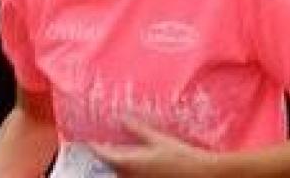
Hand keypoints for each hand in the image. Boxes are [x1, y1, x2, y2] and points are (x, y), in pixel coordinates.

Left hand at [90, 118, 212, 177]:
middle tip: (107, 141)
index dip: (94, 145)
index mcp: (129, 162)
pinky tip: (140, 160)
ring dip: (119, 162)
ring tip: (124, 150)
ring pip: (120, 172)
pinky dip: (130, 168)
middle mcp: (129, 175)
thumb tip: (123, 118)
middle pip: (110, 165)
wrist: (200, 174)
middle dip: (108, 154)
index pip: (102, 154)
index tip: (89, 138)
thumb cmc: (181, 156)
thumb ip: (139, 130)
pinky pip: (131, 175)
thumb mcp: (159, 139)